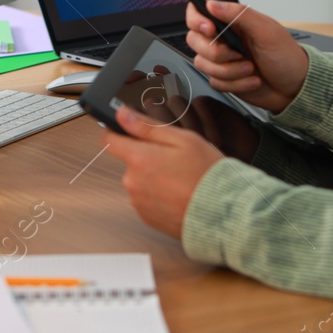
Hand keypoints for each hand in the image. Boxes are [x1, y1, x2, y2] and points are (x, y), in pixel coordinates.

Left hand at [102, 105, 225, 239]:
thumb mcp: (183, 140)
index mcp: (139, 159)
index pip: (109, 140)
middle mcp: (133, 182)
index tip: (129, 130)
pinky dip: (158, 195)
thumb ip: (148, 127)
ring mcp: (139, 202)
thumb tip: (122, 115)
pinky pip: (146, 198)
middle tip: (174, 158)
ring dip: (153, 177)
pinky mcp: (147, 217)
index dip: (118, 132)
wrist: (223, 214)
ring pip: (139, 180)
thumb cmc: (206, 175)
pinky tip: (178, 193)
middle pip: (129, 160)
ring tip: (180, 179)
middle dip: (146, 156)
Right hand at [185, 0, 308, 113]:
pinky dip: (235, 84)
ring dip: (230, 71)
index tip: (209, 29)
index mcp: (231, 22)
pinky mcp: (224, 78)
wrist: (295, 87)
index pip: (198, 13)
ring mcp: (222, 60)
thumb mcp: (266, 31)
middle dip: (217, 53)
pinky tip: (251, 79)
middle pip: (194, 40)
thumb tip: (213, 3)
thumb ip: (239, 14)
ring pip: (203, 64)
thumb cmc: (286, 56)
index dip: (197, 20)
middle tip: (239, 54)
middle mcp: (223, 39)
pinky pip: (215, 82)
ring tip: (250, 68)